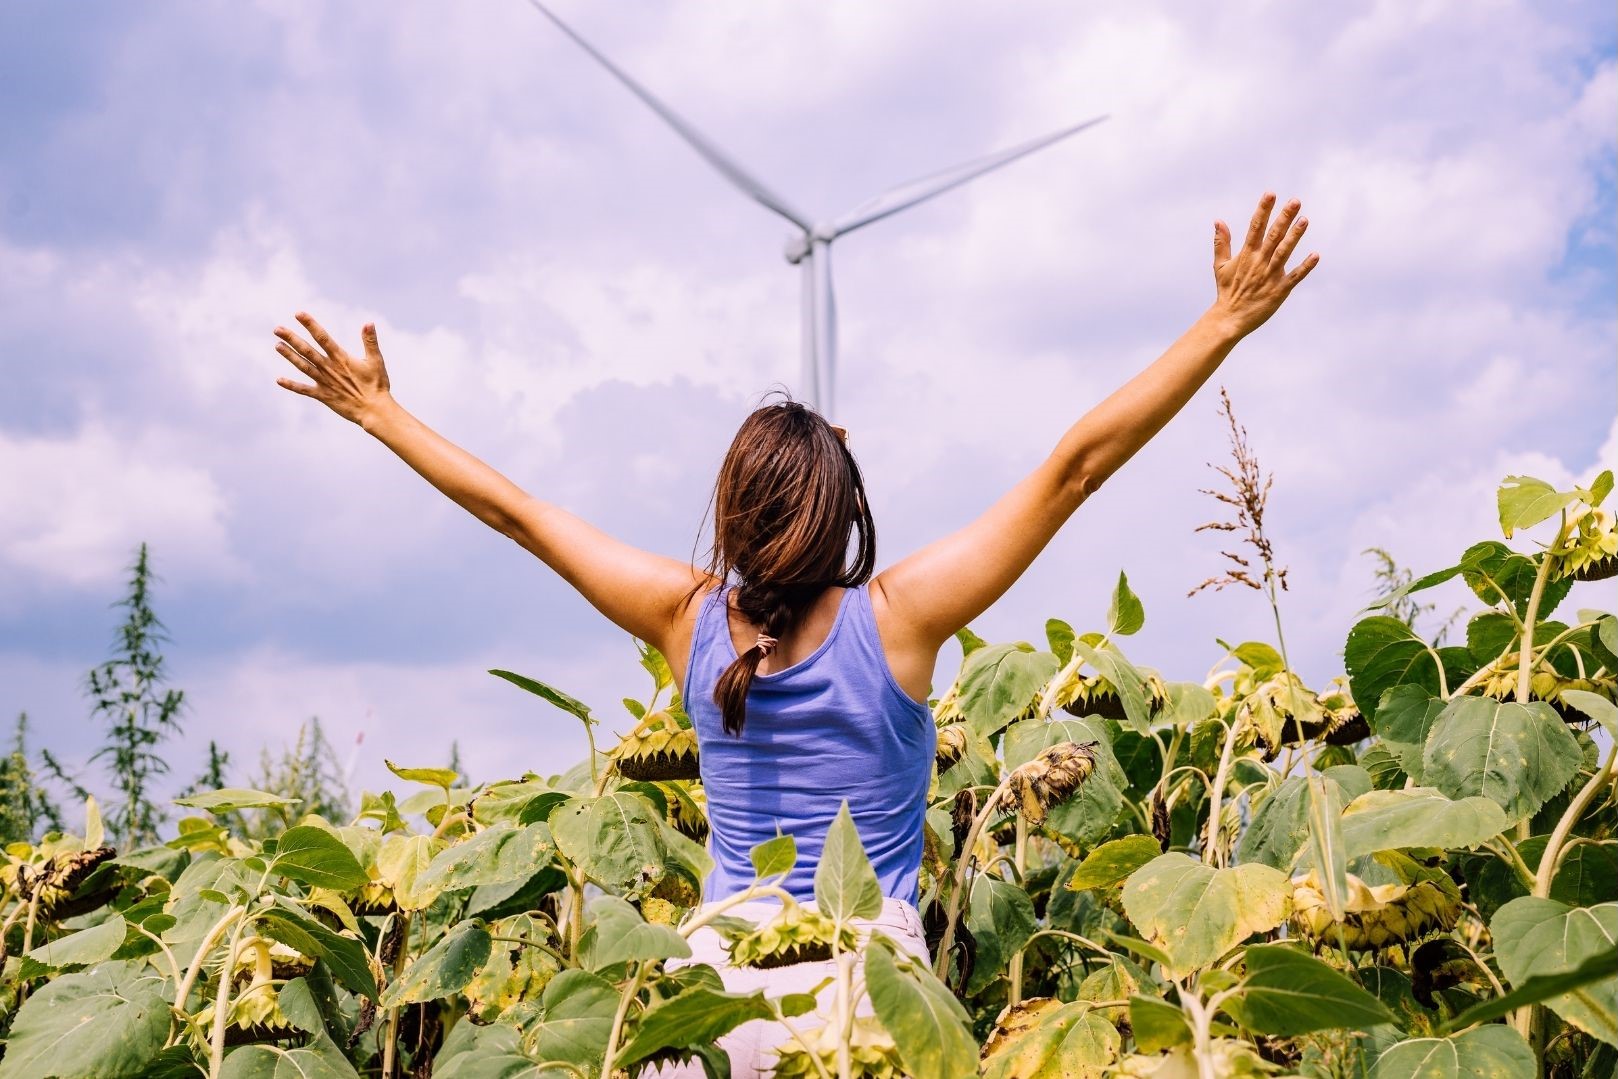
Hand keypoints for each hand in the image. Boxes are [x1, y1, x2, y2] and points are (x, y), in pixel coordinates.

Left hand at [273, 312, 392, 425]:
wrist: (374, 411)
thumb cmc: (377, 385)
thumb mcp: (376, 361)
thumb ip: (370, 341)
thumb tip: (368, 323)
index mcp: (341, 358)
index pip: (322, 338)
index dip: (310, 325)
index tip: (298, 314)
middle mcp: (330, 368)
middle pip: (307, 350)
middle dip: (292, 339)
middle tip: (277, 329)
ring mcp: (325, 382)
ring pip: (303, 366)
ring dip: (289, 356)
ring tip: (277, 345)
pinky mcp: (324, 396)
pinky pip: (305, 390)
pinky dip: (292, 385)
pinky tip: (279, 380)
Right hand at [1210, 192, 1318, 337]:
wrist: (1229, 319)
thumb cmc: (1226, 291)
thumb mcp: (1220, 265)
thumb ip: (1221, 242)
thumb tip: (1218, 220)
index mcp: (1246, 255)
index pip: (1255, 227)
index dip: (1263, 210)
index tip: (1270, 194)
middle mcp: (1259, 262)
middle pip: (1273, 236)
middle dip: (1284, 218)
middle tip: (1295, 201)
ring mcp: (1270, 276)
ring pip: (1284, 252)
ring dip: (1294, 236)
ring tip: (1305, 220)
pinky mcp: (1279, 291)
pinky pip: (1294, 277)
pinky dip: (1304, 267)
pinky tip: (1315, 255)